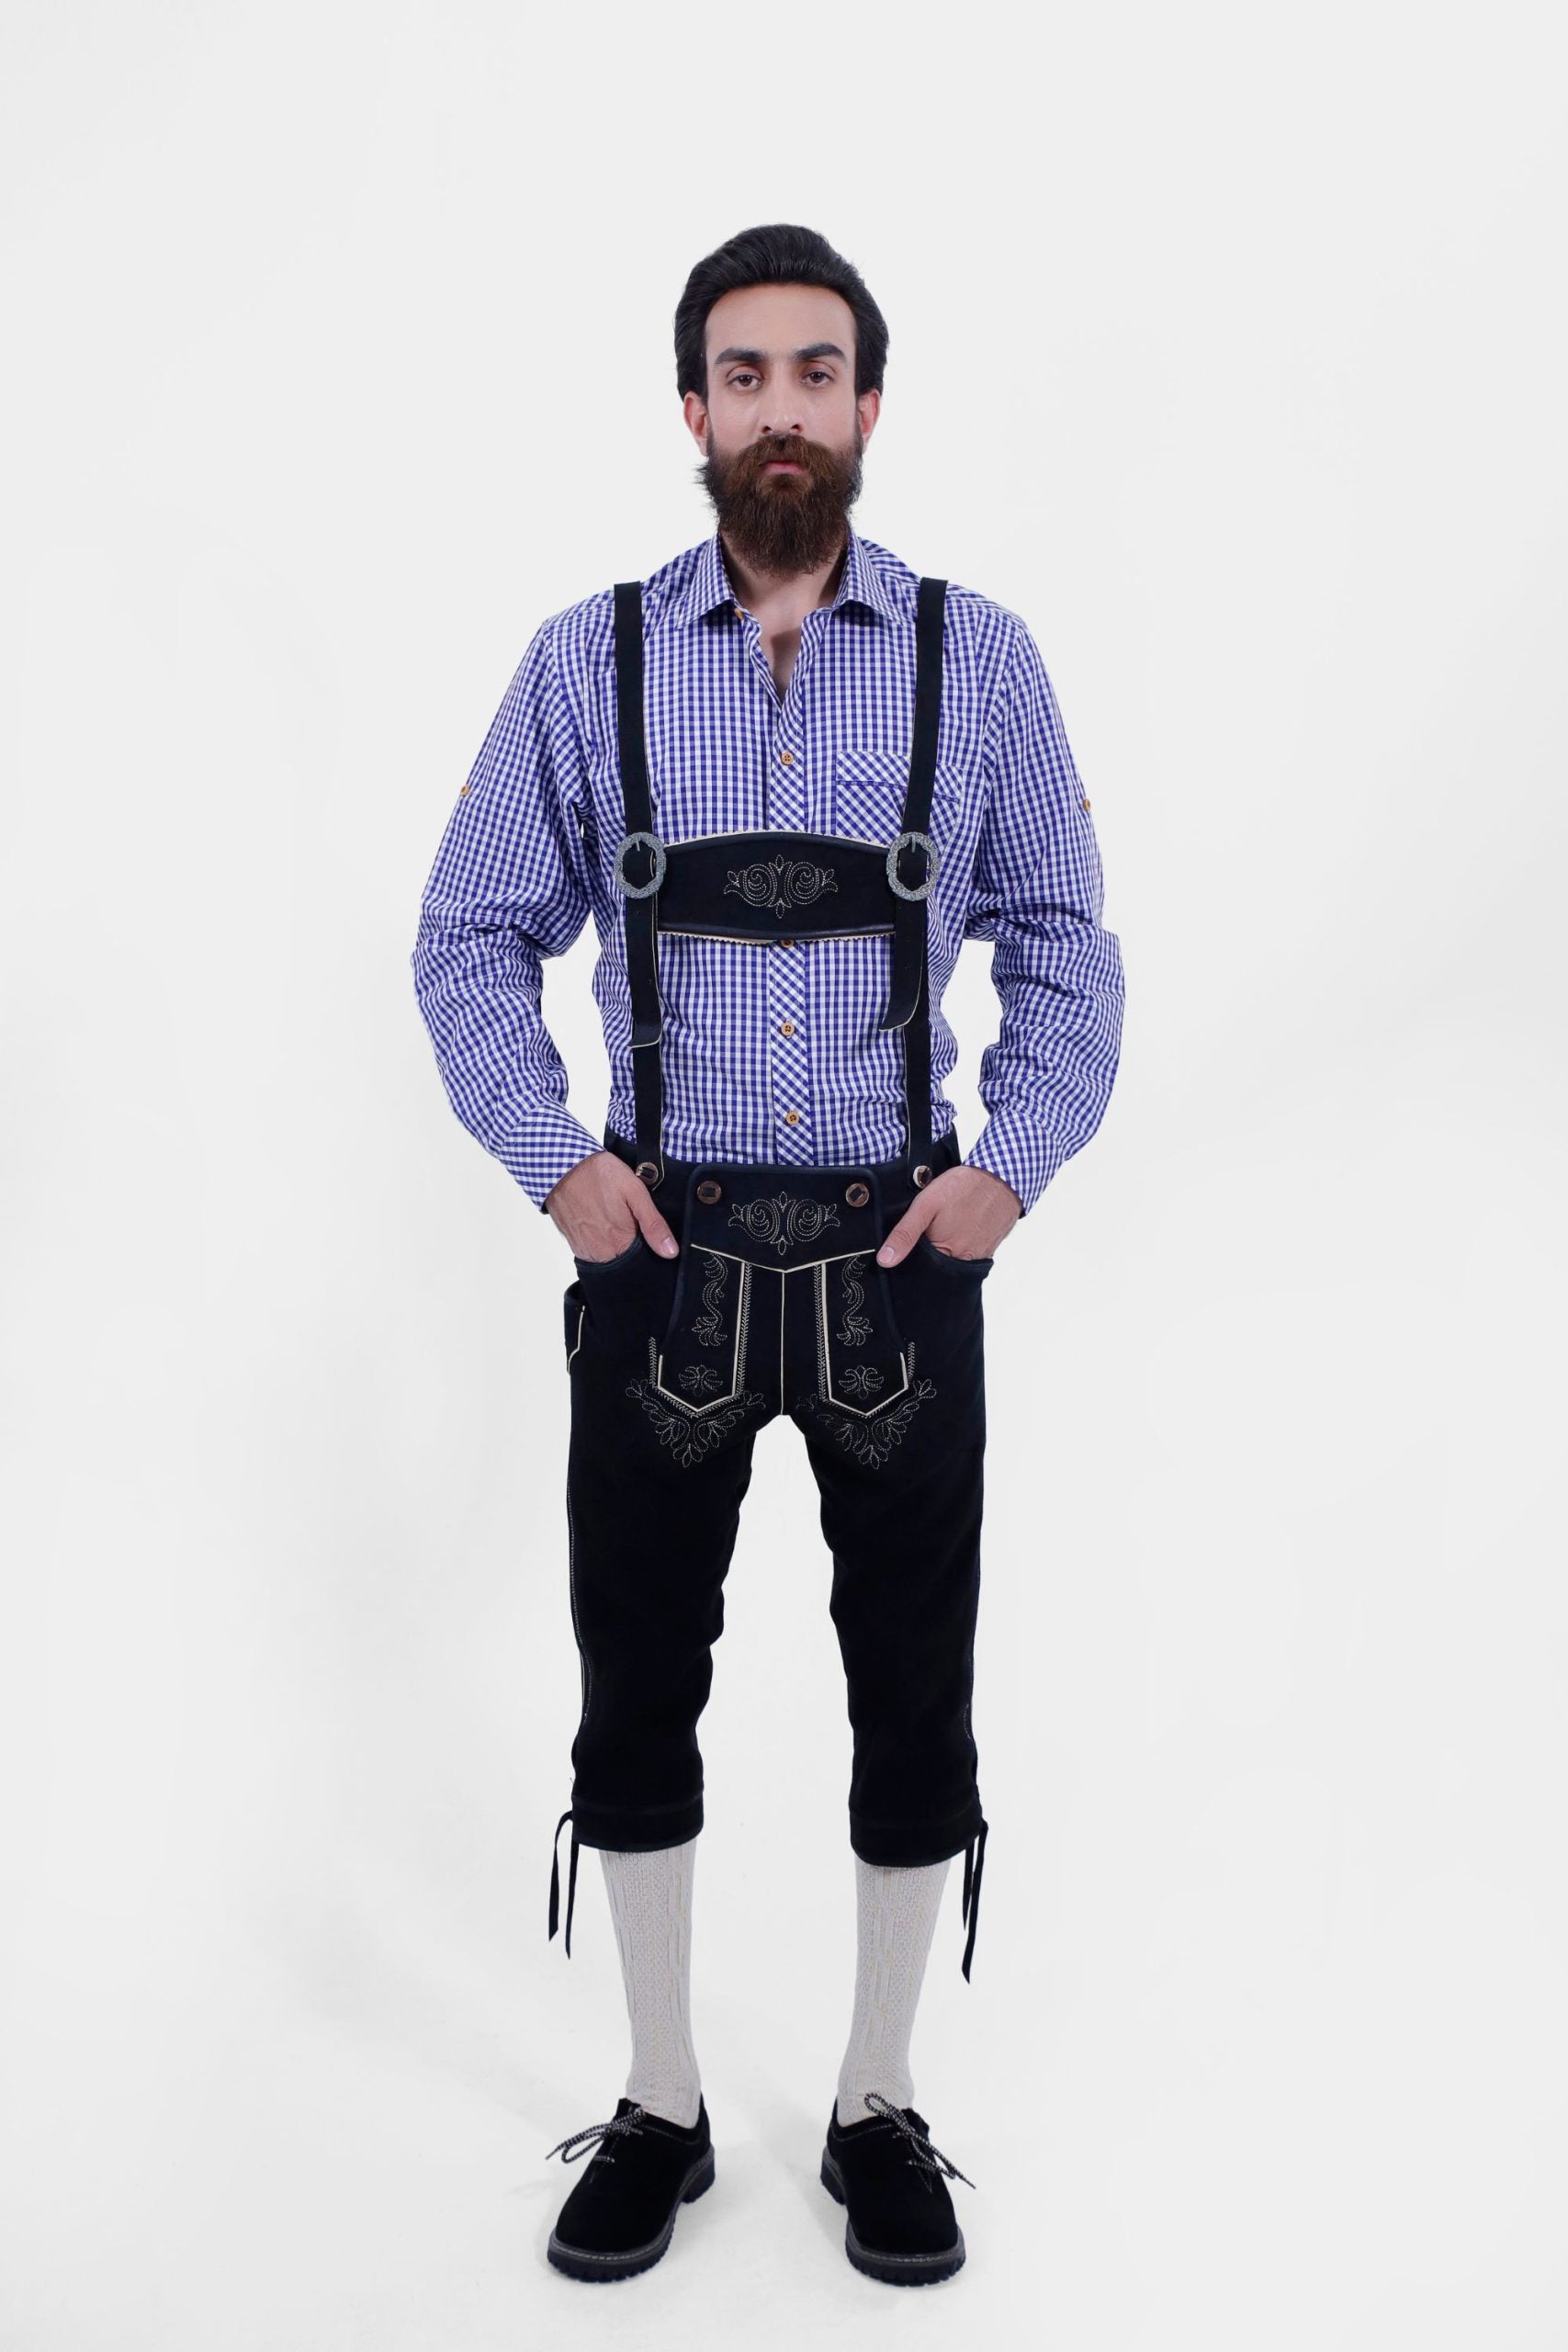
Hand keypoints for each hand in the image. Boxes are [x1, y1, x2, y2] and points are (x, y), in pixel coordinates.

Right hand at [545, 1151, 680, 1261]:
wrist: (562, 1167)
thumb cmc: (600, 1175)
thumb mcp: (635, 1192)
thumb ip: (653, 1224)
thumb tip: (670, 1252)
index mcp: (620, 1242)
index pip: (643, 1260)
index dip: (649, 1246)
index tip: (647, 1230)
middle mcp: (601, 1253)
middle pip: (626, 1259)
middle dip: (632, 1244)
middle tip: (628, 1219)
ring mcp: (586, 1250)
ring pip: (610, 1257)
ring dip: (616, 1243)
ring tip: (613, 1217)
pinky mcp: (574, 1245)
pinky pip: (594, 1252)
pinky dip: (601, 1241)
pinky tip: (601, 1221)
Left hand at [874, 1165, 1020, 1267]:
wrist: (1001, 1177)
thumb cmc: (963, 1187)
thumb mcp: (925, 1205)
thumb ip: (905, 1234)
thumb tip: (886, 1260)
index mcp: (945, 1253)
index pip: (919, 1268)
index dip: (912, 1255)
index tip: (915, 1238)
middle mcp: (963, 1261)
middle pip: (938, 1267)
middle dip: (931, 1252)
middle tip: (936, 1225)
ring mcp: (979, 1256)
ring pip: (954, 1261)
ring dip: (948, 1247)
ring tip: (949, 1224)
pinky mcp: (989, 1249)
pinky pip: (970, 1254)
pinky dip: (963, 1243)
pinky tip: (962, 1225)